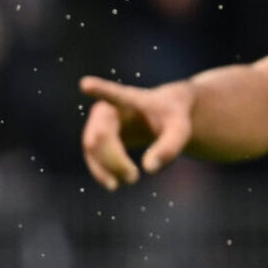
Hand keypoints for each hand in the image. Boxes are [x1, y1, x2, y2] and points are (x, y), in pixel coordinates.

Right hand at [79, 76, 195, 189]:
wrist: (163, 114)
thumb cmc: (173, 117)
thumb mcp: (180, 130)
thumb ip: (169, 147)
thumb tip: (149, 168)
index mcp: (130, 99)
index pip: (113, 94)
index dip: (99, 90)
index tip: (86, 84)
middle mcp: (106, 108)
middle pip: (99, 136)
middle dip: (113, 160)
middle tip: (134, 178)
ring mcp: (97, 123)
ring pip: (91, 148)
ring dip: (105, 168)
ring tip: (130, 180)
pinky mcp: (95, 137)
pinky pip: (91, 156)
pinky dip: (100, 171)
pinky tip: (114, 183)